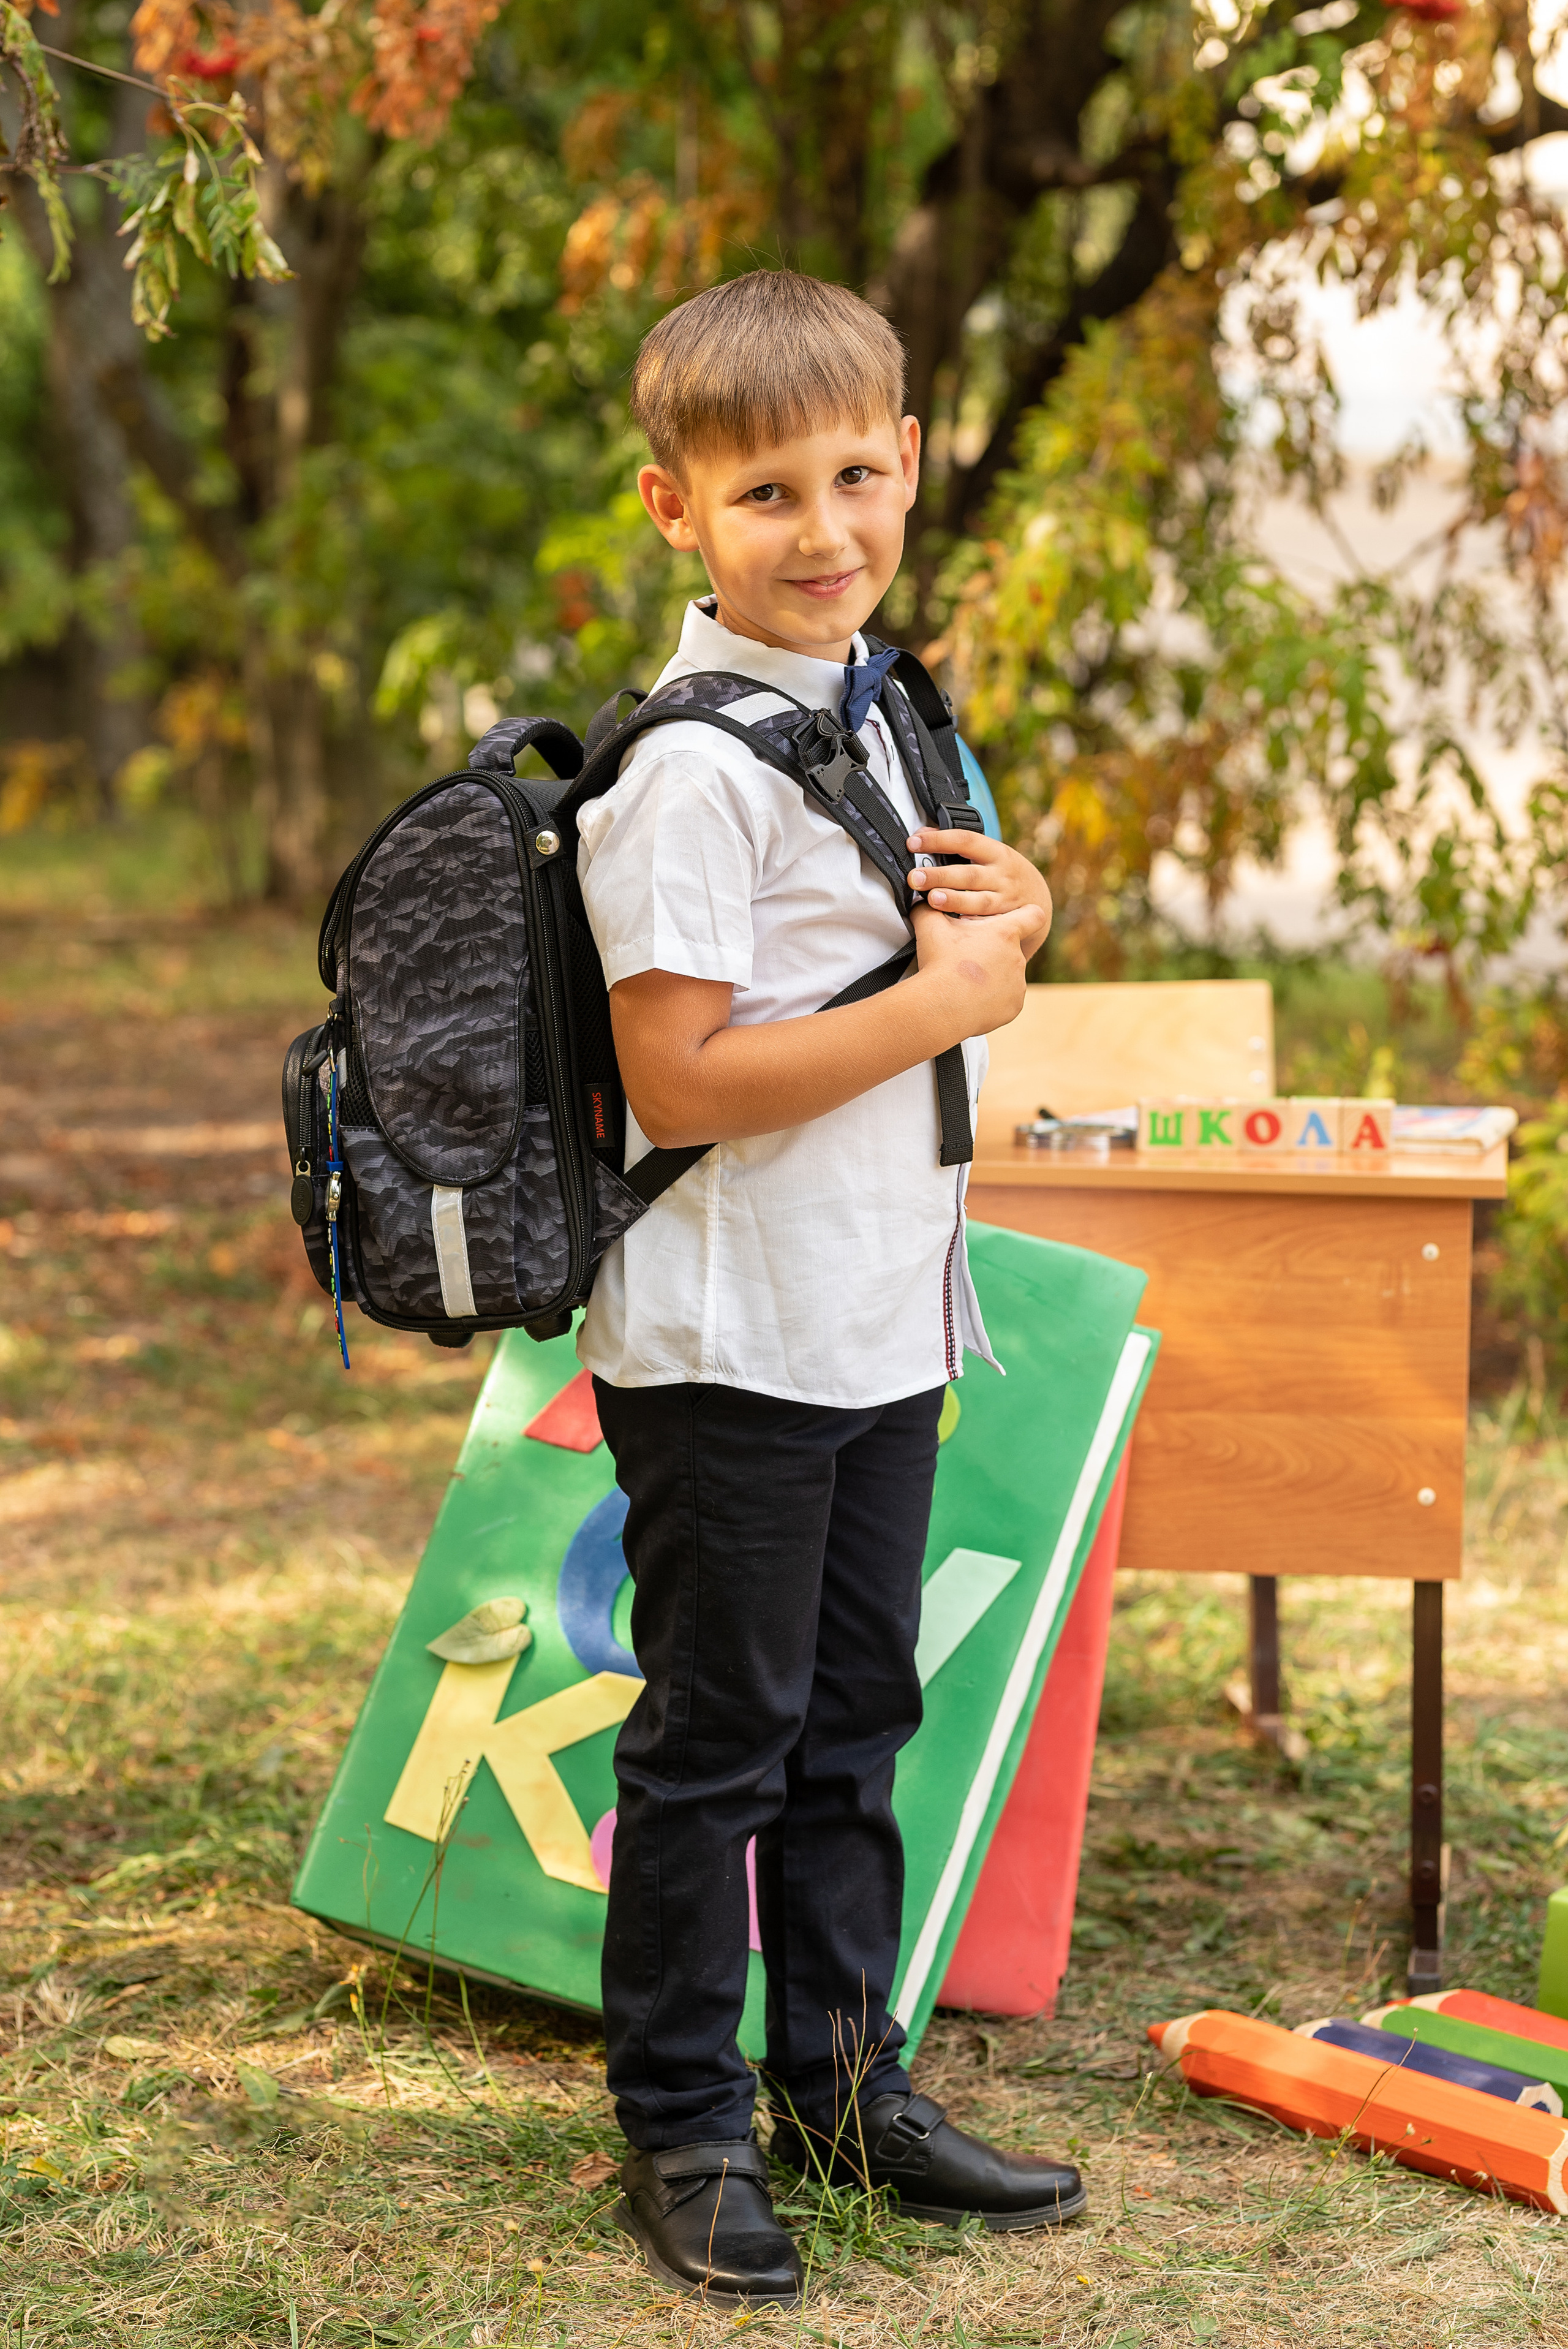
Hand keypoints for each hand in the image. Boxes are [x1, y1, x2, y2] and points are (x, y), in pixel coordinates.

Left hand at [908, 829, 1051, 949]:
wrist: (1038, 899)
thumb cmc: (1003, 873)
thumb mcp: (988, 853)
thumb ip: (956, 845)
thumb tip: (921, 835)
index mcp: (995, 852)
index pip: (965, 840)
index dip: (938, 840)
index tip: (913, 843)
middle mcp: (1001, 875)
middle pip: (969, 874)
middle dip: (941, 875)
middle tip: (916, 877)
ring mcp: (1004, 899)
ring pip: (978, 901)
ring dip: (954, 901)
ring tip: (933, 899)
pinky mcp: (1005, 921)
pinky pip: (986, 923)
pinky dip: (970, 925)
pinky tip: (953, 928)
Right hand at [910, 901, 1035, 1036]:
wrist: (941, 1006)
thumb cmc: (939, 963)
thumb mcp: (930, 926)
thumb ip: (928, 907)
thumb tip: (921, 900)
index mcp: (1005, 933)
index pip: (1034, 916)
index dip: (1027, 917)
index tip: (1013, 923)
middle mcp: (1017, 957)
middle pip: (1011, 949)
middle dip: (992, 953)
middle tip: (967, 960)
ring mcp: (1018, 984)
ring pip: (1008, 976)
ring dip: (992, 978)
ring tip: (966, 983)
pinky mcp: (1013, 1007)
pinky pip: (1005, 1000)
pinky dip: (991, 1000)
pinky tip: (972, 1000)